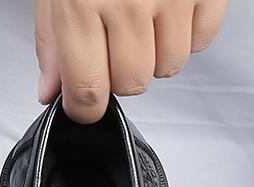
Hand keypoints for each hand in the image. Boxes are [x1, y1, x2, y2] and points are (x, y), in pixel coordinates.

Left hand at [35, 0, 227, 123]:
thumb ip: (53, 43)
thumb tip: (51, 92)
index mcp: (82, 4)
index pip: (87, 92)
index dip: (84, 109)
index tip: (83, 104)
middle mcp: (129, 1)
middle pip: (131, 84)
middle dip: (119, 75)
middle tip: (113, 45)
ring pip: (169, 66)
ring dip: (154, 55)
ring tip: (142, 20)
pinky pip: (202, 40)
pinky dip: (186, 33)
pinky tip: (169, 10)